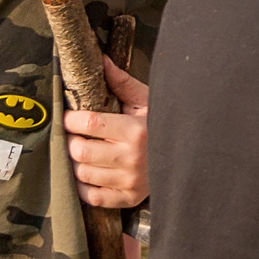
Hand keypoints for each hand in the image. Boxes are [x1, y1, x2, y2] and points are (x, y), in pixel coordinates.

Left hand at [65, 56, 148, 209]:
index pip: (89, 124)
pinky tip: (88, 174)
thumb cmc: (163, 124)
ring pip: (83, 173)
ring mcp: (130, 180)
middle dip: (71, 140)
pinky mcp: (129, 197)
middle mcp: (132, 157)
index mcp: (136, 129)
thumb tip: (101, 61)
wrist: (190, 154)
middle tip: (74, 135)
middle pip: (80, 150)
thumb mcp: (147, 101)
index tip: (68, 117)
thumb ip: (122, 83)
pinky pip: (93, 197)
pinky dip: (83, 187)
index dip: (71, 119)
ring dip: (76, 162)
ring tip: (82, 152)